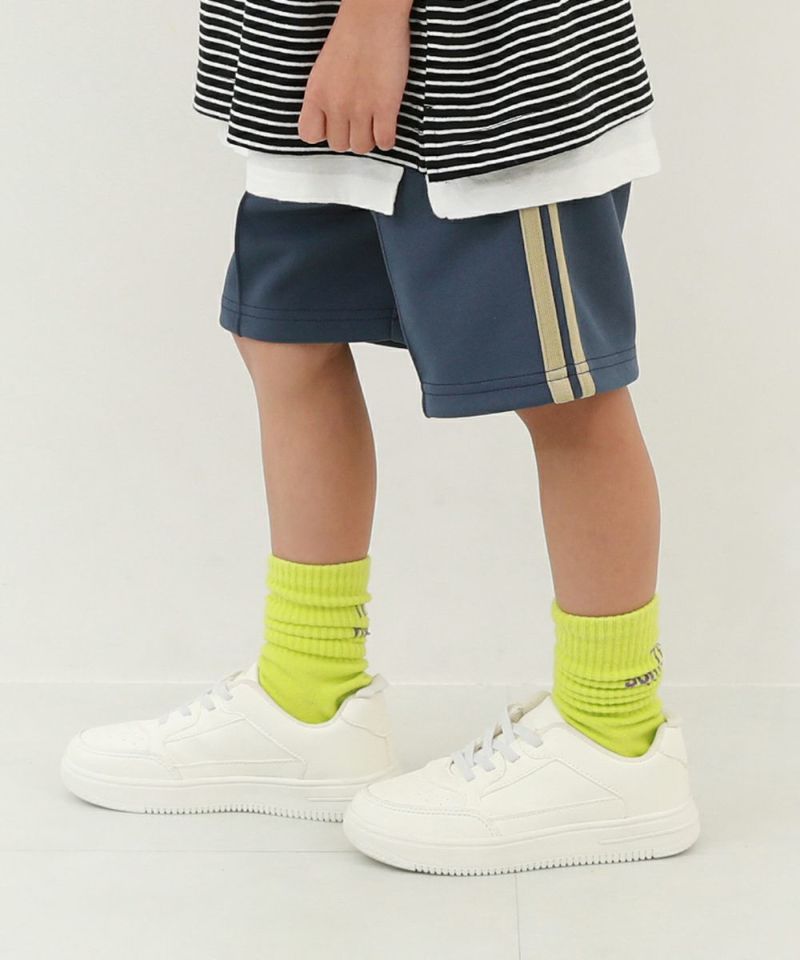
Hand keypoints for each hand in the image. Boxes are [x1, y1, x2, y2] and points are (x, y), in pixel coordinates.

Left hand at [298, 0, 411, 154]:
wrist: (373, 16)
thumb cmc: (351, 33)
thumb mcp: (324, 68)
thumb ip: (325, 94)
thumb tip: (332, 115)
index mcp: (316, 94)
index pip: (309, 135)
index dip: (323, 133)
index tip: (333, 125)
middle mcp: (335, 105)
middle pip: (339, 145)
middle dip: (349, 136)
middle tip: (359, 123)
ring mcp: (360, 108)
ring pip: (361, 147)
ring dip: (369, 139)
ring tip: (374, 124)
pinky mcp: (385, 107)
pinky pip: (385, 142)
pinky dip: (387, 139)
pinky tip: (388, 127)